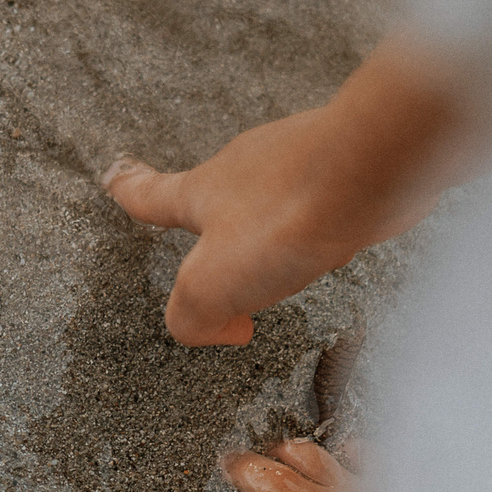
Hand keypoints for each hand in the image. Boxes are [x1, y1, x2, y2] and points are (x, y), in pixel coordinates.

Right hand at [104, 108, 409, 346]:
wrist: (376, 166)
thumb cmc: (288, 215)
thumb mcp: (211, 285)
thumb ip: (192, 317)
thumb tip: (219, 329)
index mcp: (202, 193)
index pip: (151, 195)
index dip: (129, 191)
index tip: (115, 178)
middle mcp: (245, 169)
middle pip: (215, 192)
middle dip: (211, 218)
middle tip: (210, 238)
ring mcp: (297, 162)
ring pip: (271, 193)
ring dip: (268, 222)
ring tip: (278, 253)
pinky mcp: (346, 167)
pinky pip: (320, 197)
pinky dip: (316, 221)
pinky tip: (333, 240)